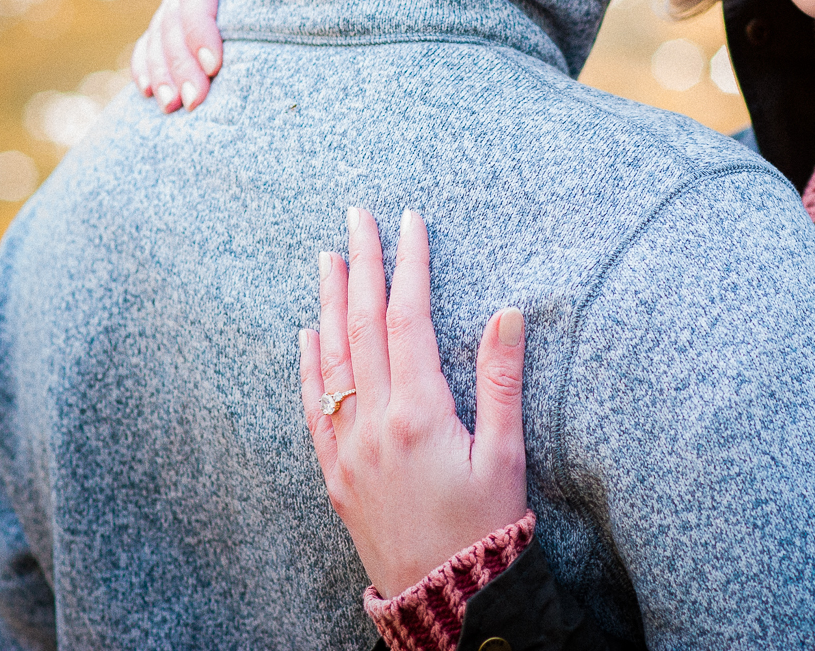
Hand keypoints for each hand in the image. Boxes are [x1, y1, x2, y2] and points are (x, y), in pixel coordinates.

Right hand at [129, 0, 234, 111]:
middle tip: (195, 101)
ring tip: (172, 106)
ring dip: (161, 72)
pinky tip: (148, 92)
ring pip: (157, 33)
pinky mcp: (168, 23)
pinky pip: (146, 44)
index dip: (200, 28)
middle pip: (173, 18)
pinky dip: (145, 67)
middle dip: (181, 63)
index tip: (215, 67)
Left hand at [298, 207, 528, 596]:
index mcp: (419, 412)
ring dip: (328, 303)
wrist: (446, 598)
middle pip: (361, 326)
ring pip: (332, 359)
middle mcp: (374, 423)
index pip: (408, 317)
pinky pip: (314, 407)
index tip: (409, 222)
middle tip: (357, 217)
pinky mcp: (337, 474)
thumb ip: (503, 381)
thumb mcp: (506, 454)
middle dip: (360, 265)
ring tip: (328, 258)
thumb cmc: (486, 528)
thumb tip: (507, 312)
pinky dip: (310, 364)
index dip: (409, 264)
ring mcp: (349, 448)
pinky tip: (308, 335)